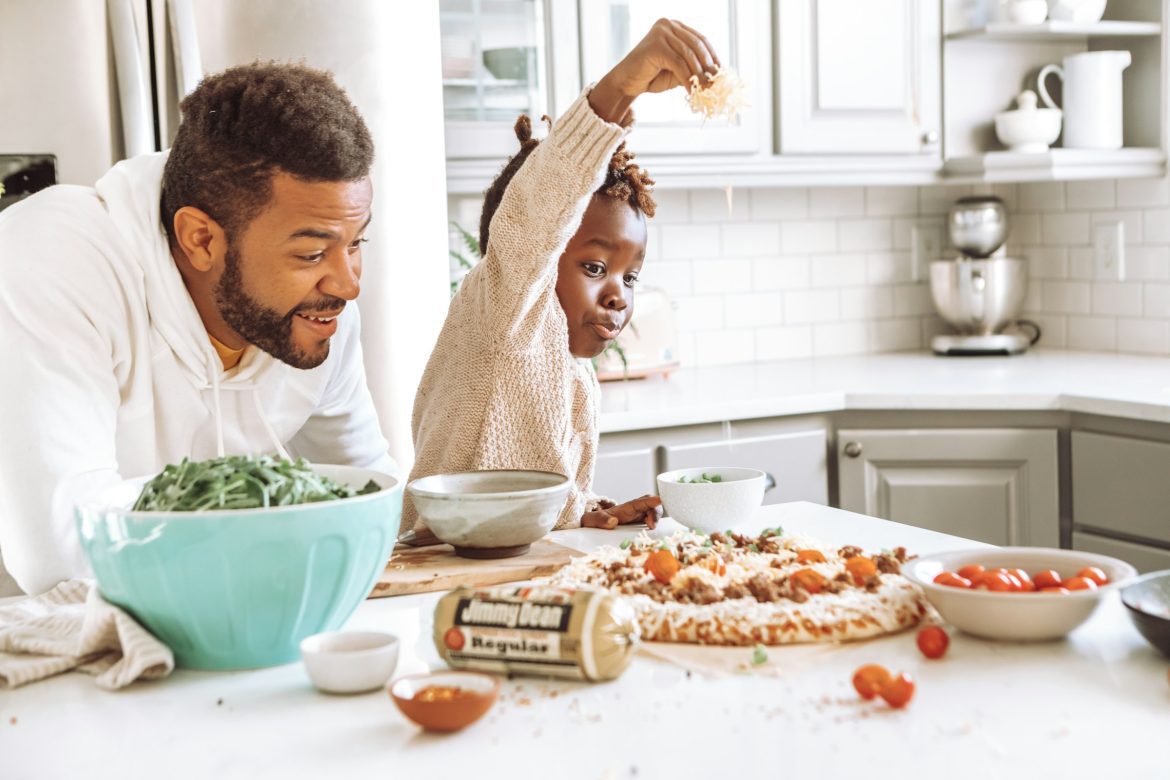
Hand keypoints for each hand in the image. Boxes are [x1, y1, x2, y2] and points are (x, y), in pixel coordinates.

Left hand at [581, 495, 662, 529]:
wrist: (589, 526)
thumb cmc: (591, 521)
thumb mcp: (590, 520)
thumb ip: (599, 519)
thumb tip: (613, 522)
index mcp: (623, 509)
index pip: (638, 503)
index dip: (649, 501)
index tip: (659, 500)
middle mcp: (632, 511)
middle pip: (650, 505)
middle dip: (656, 512)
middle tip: (651, 525)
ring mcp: (636, 517)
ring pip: (652, 512)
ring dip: (656, 518)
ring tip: (651, 528)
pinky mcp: (637, 525)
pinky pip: (650, 521)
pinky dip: (654, 524)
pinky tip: (650, 531)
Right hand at [588, 18, 721, 123]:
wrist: (627, 83)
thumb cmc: (651, 76)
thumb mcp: (678, 70)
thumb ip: (694, 67)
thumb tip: (716, 76)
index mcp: (675, 26)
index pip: (700, 39)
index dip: (712, 56)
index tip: (720, 73)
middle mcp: (668, 25)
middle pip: (697, 45)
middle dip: (708, 66)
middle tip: (715, 84)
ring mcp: (661, 32)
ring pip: (689, 55)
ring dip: (699, 75)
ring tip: (705, 90)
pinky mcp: (656, 45)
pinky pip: (678, 63)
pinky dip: (687, 79)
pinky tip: (690, 91)